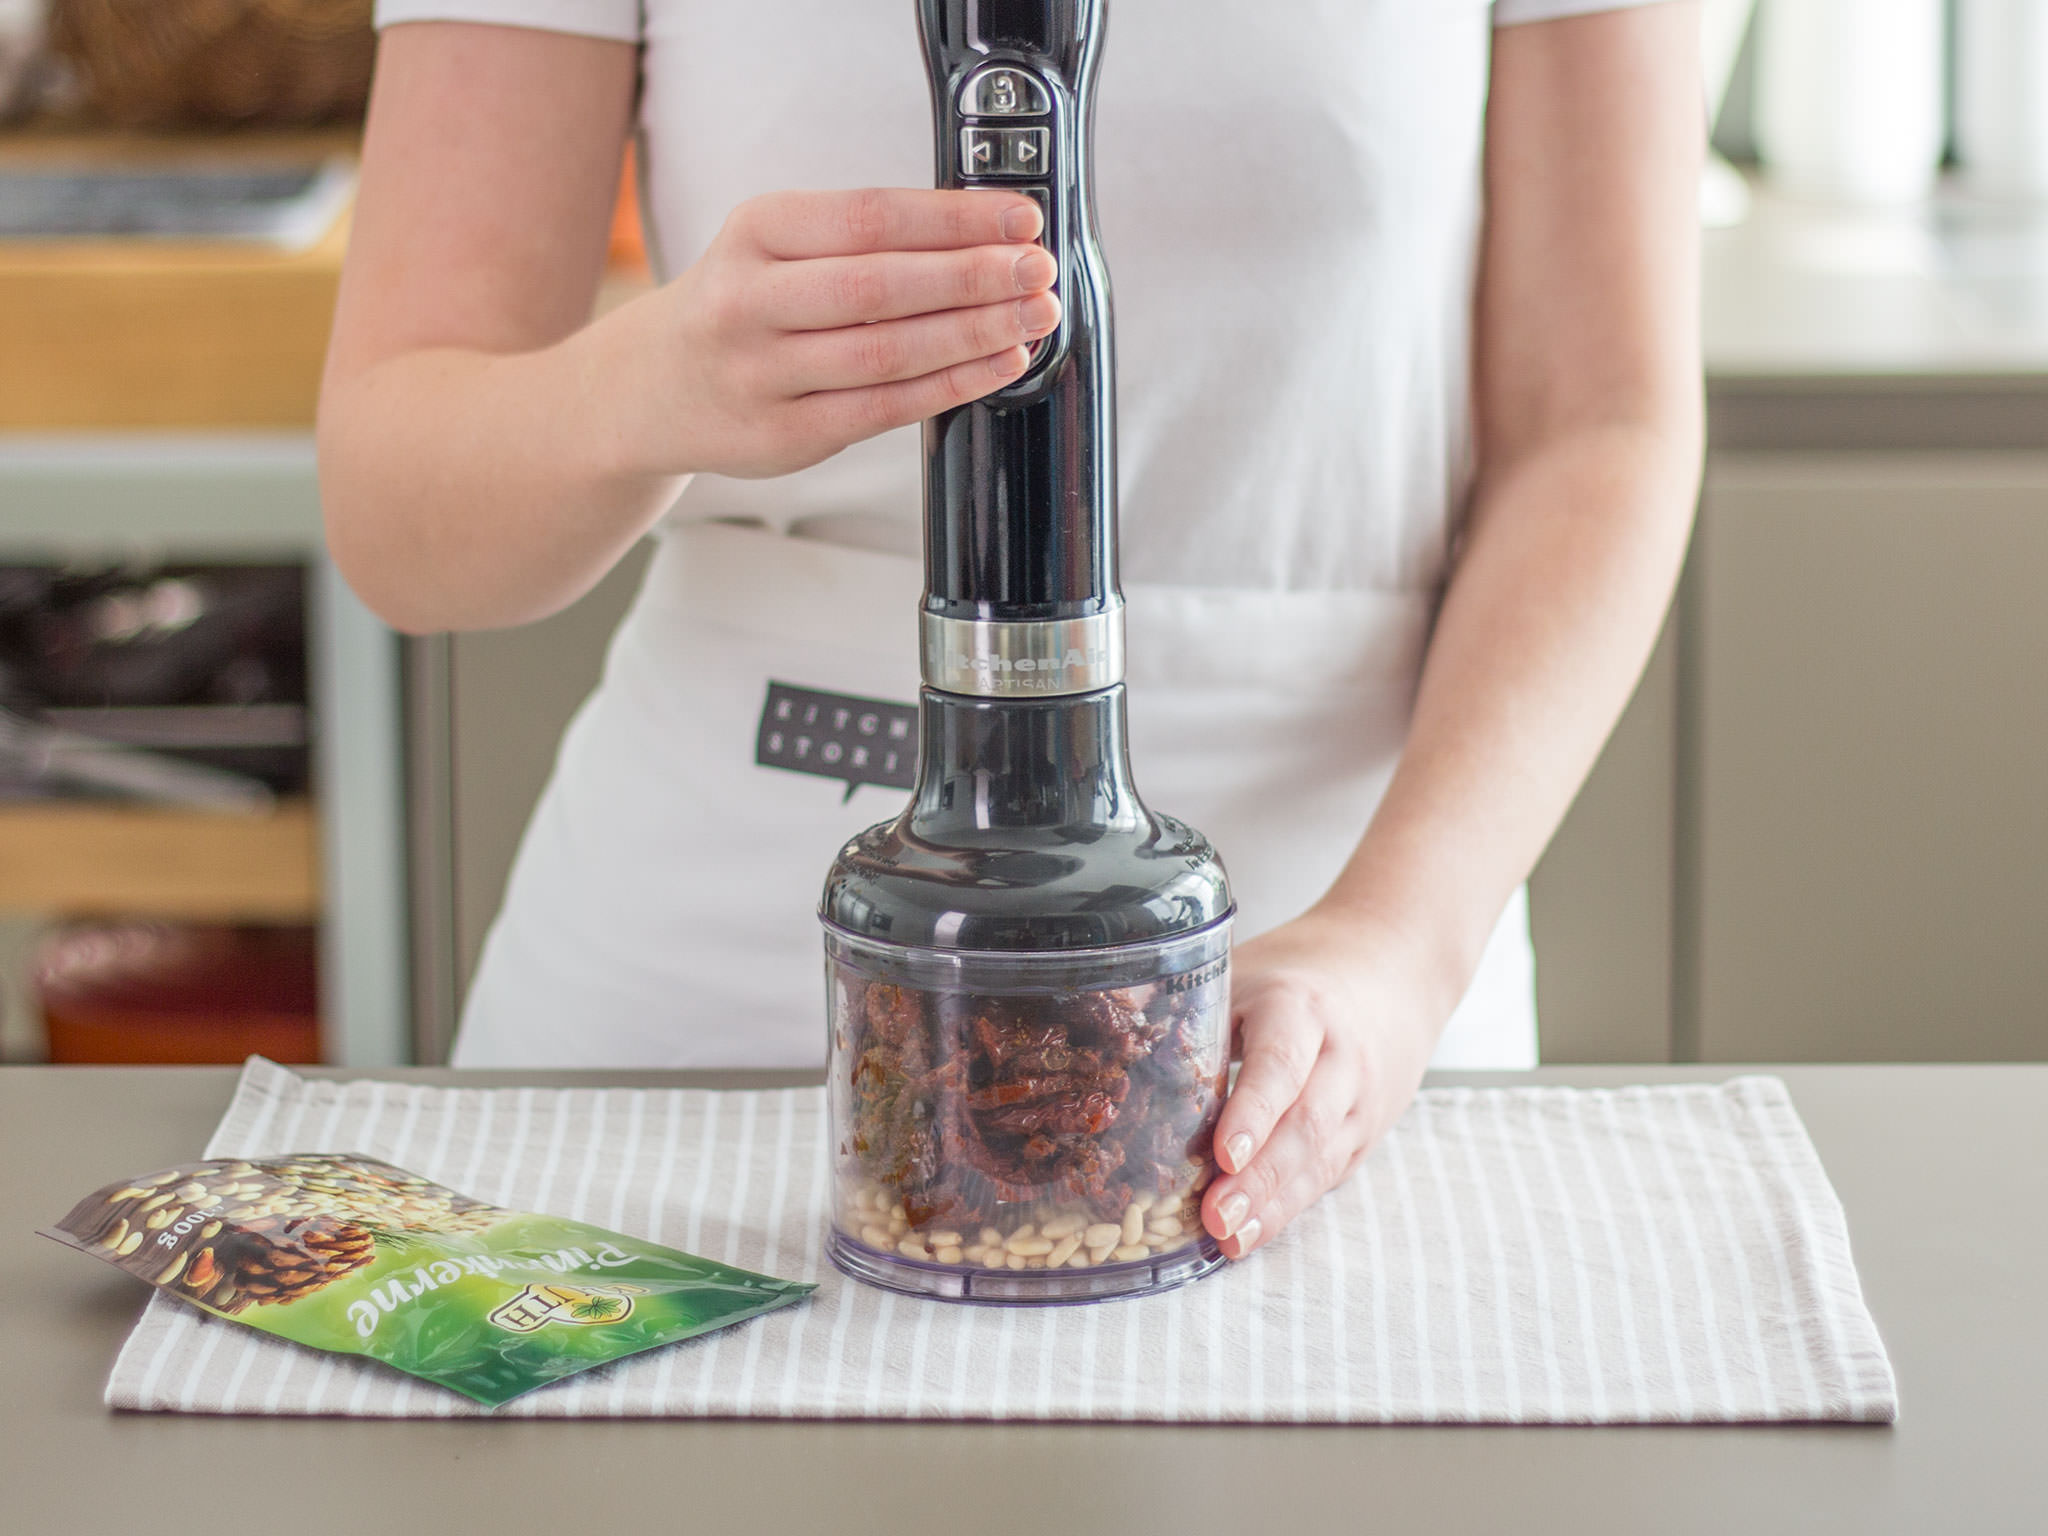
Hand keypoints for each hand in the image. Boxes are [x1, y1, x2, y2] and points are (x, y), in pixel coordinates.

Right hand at [614, 187, 1058, 480]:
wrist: (651, 388)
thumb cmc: (738, 305)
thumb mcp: (773, 246)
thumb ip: (860, 241)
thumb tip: (986, 239)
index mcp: (755, 231)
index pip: (871, 217)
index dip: (955, 219)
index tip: (1020, 219)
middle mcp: (749, 300)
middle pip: (881, 286)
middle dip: (975, 277)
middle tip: (1038, 271)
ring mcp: (761, 375)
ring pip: (886, 353)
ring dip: (973, 334)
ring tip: (1031, 318)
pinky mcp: (782, 437)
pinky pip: (881, 409)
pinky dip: (949, 386)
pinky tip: (994, 366)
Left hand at [1199, 909, 1447, 1258]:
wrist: (1389, 972)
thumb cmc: (1294, 978)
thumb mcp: (1242, 971)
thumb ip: (1183, 997)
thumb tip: (1105, 1012)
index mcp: (1300, 1007)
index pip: (1280, 1063)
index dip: (1253, 1112)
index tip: (1222, 1155)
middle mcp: (1340, 1057)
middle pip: (1304, 1124)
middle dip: (1259, 1177)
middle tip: (1213, 1216)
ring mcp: (1360, 1100)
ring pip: (1321, 1159)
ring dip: (1273, 1204)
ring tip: (1228, 1238)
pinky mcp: (1365, 1133)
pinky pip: (1328, 1175)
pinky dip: (1289, 1208)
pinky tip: (1252, 1232)